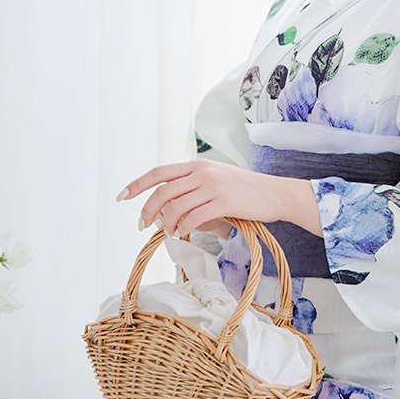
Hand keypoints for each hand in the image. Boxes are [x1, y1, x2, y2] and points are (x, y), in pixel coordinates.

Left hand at [117, 160, 322, 237]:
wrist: (276, 193)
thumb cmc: (247, 190)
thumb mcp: (218, 178)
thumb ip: (195, 185)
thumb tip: (170, 205)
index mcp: (198, 165)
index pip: (160, 172)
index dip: (138, 184)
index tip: (123, 196)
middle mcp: (202, 172)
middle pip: (162, 191)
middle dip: (147, 210)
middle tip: (142, 225)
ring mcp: (213, 186)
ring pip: (175, 206)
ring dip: (165, 223)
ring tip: (167, 232)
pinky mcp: (224, 202)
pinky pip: (193, 217)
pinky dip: (182, 228)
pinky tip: (182, 233)